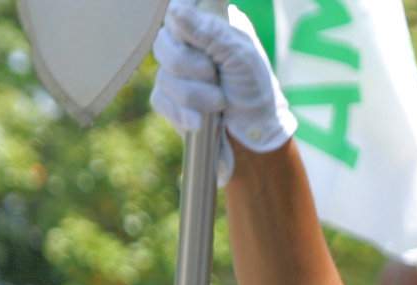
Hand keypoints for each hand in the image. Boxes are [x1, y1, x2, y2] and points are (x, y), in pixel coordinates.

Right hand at [150, 0, 297, 185]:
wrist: (255, 140)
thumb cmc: (256, 93)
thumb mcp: (241, 57)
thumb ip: (210, 32)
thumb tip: (175, 10)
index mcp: (209, 27)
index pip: (179, 11)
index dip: (183, 27)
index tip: (203, 47)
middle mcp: (189, 46)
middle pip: (163, 44)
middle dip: (192, 68)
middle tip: (216, 78)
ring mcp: (177, 73)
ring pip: (163, 76)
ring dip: (195, 95)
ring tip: (220, 104)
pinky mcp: (169, 100)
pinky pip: (160, 99)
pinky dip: (183, 113)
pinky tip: (201, 122)